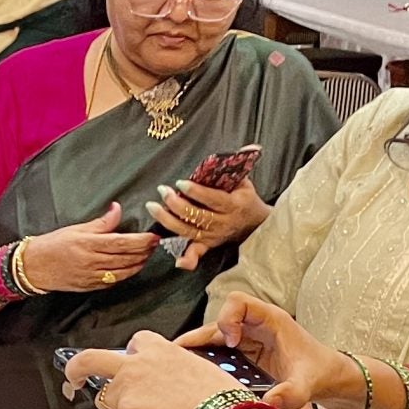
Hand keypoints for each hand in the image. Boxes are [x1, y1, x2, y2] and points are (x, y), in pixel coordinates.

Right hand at [18, 204, 159, 293]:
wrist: (33, 267)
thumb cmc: (52, 244)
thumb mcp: (76, 228)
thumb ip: (101, 222)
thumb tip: (117, 209)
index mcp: (89, 244)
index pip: (123, 242)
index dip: (142, 240)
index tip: (153, 236)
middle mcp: (92, 262)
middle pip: (127, 258)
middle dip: (144, 251)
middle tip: (155, 244)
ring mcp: (92, 276)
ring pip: (124, 272)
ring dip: (138, 264)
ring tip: (146, 255)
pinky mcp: (90, 286)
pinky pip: (114, 281)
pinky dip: (125, 274)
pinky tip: (131, 268)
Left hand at [61, 331, 254, 408]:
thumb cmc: (219, 399)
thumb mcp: (199, 370)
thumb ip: (173, 372)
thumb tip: (168, 386)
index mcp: (159, 350)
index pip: (134, 343)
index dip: (129, 356)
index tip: (127, 365)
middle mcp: (136, 365)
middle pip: (90, 360)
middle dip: (76, 369)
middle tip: (73, 377)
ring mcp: (126, 389)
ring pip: (107, 404)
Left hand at [151, 174, 269, 270]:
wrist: (255, 224)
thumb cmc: (245, 198)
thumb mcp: (245, 181)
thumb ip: (241, 164)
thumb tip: (251, 146)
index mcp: (234, 205)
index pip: (213, 199)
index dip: (196, 192)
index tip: (181, 183)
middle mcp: (223, 223)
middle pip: (196, 216)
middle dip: (176, 204)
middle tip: (162, 191)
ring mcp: (214, 236)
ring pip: (188, 231)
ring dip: (168, 221)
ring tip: (152, 207)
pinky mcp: (208, 245)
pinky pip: (197, 254)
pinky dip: (188, 260)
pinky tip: (177, 261)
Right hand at [181, 292, 354, 408]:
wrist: (327, 378)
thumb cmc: (318, 373)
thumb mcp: (305, 386)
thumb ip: (289, 394)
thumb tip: (268, 402)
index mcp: (271, 320)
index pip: (238, 301)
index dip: (228, 318)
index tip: (232, 343)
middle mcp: (255, 325)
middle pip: (218, 321)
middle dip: (199, 338)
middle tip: (181, 357)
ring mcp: (247, 339)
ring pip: (213, 337)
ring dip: (198, 351)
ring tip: (179, 367)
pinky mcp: (242, 353)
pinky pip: (217, 352)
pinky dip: (204, 361)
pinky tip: (192, 375)